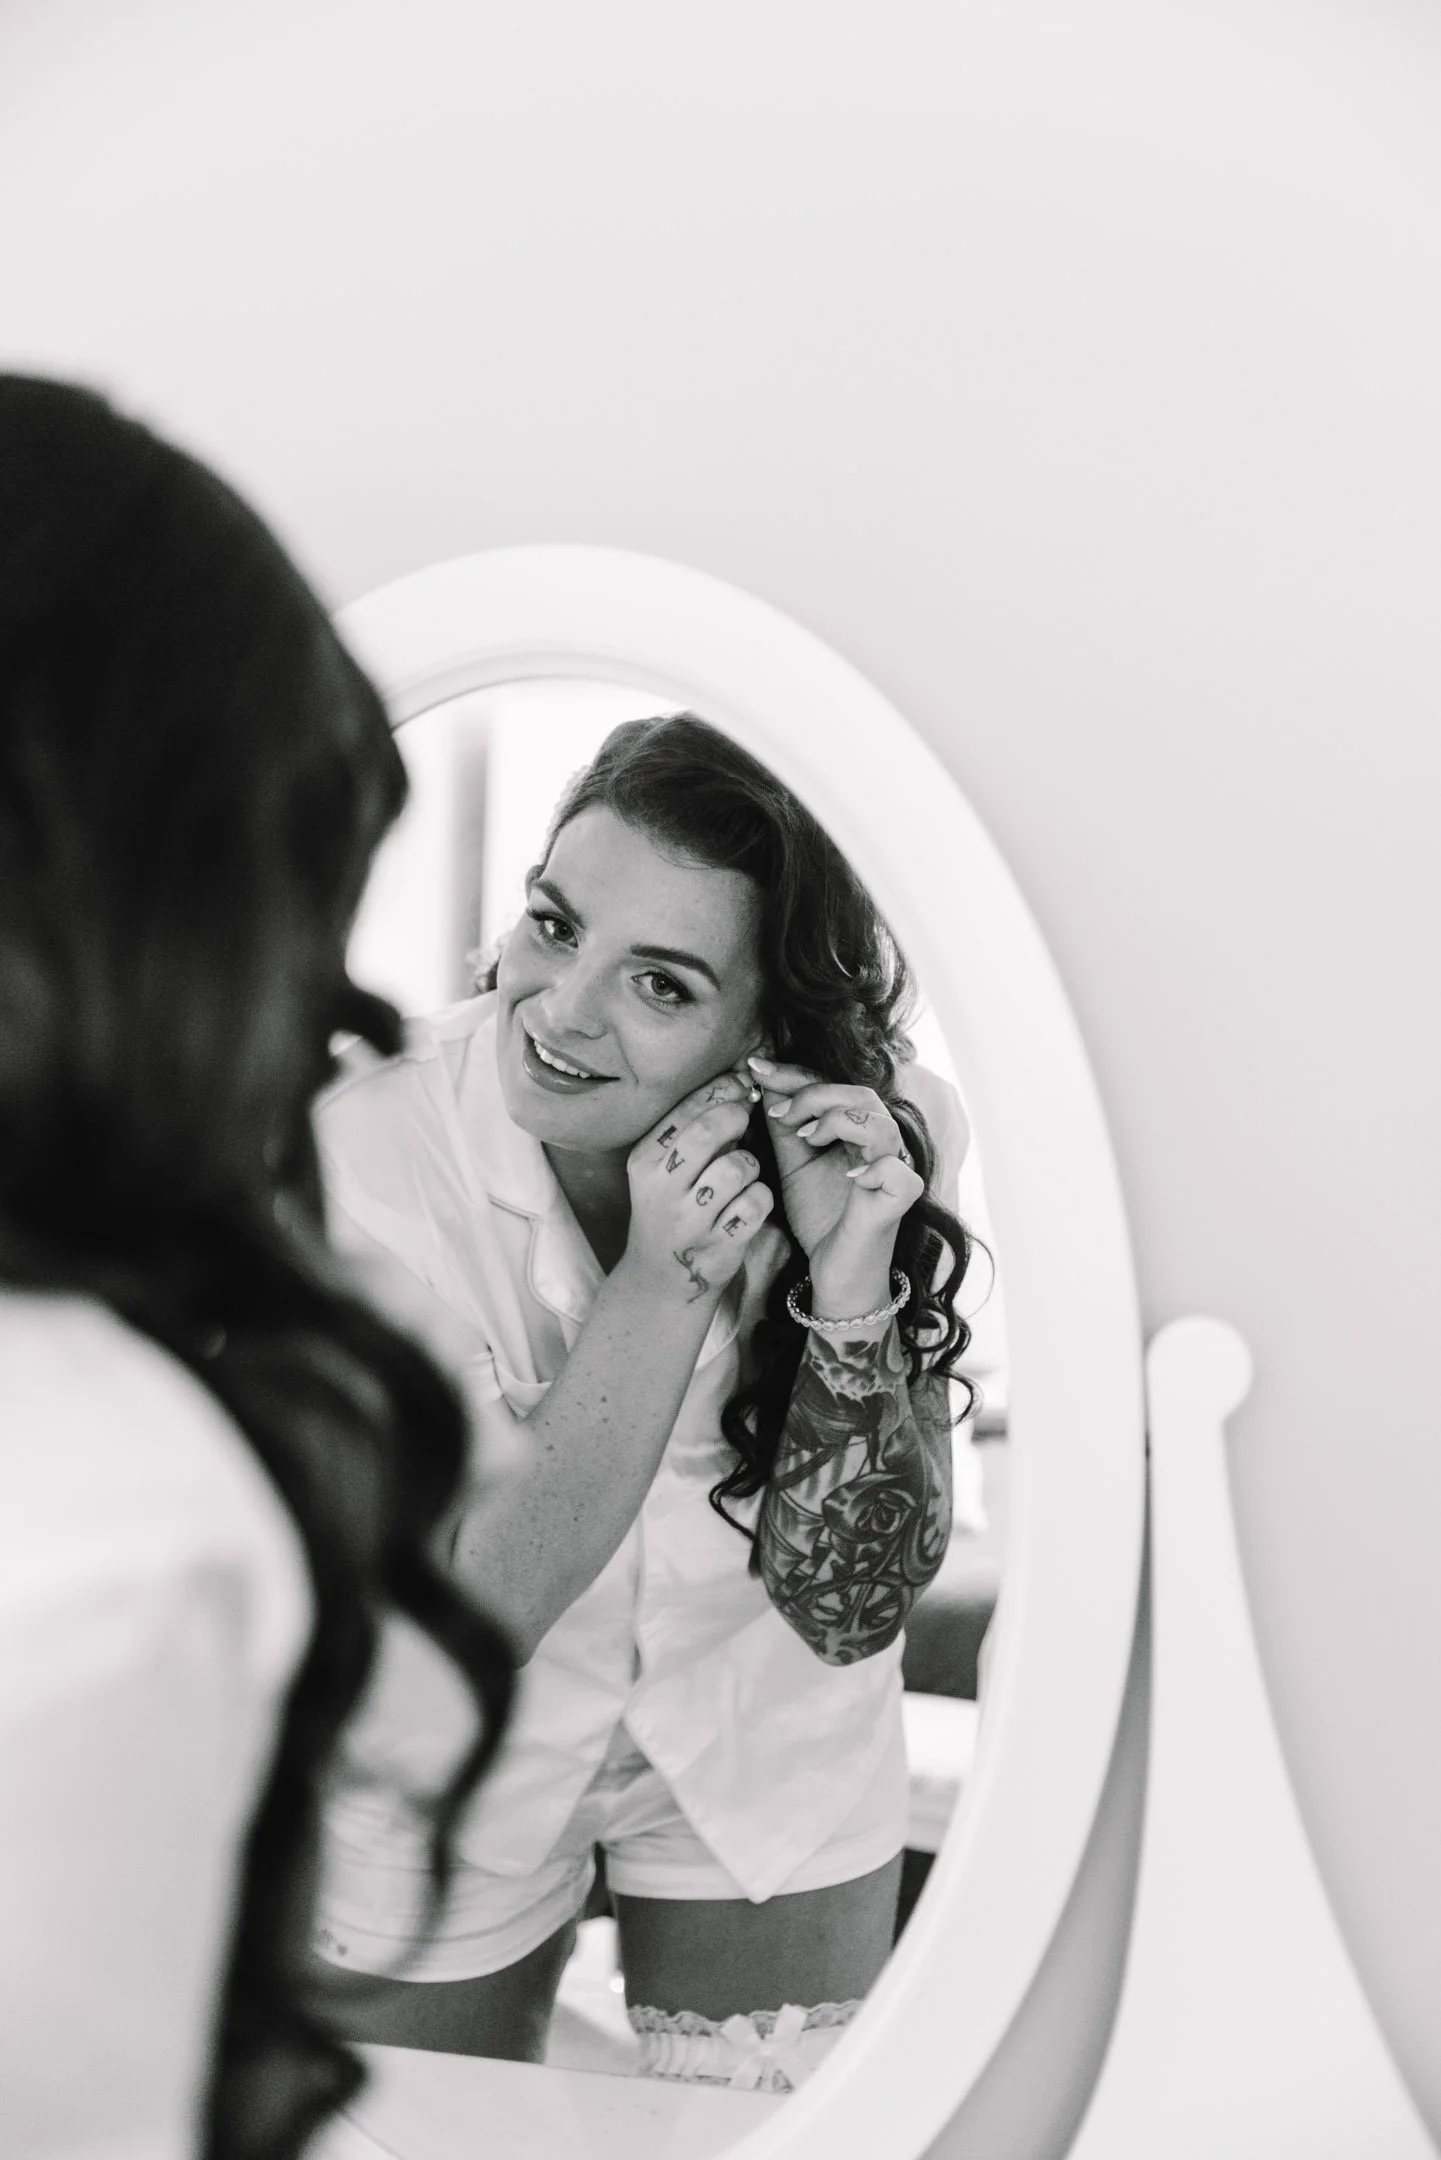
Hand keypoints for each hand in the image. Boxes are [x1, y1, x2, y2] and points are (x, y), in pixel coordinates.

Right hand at [621, 1068, 774, 1307]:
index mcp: (644, 1162)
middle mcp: (661, 1190)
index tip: (741, 1084)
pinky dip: (761, 1197)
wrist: (660, 1281)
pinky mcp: (718, 1246)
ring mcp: (689, 1221)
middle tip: (744, 1119)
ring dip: (750, 1164)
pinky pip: (756, 1203)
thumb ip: (695, 1131)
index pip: (686, 1109)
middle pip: (709, 1131)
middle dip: (736, 1116)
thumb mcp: (664, 1171)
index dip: (722, 1089)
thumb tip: (741, 1082)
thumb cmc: (671, 1210)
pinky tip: (749, 1203)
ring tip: (743, 1174)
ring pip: (738, 1167)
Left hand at [748, 1055, 923, 1315]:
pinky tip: (847, 1175)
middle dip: (813, 1095)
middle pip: (860, 1096)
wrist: (835, 1272)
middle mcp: (881, 1145)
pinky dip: (874, 1168)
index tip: (754, 1066)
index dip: (795, 1074)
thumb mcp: (793, 1164)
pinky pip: (898, 1174)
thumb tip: (763, 1080)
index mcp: (857, 1131)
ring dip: (838, 1121)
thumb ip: (784, 1126)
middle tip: (778, 1113)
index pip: (832, 1088)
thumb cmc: (820, 1216)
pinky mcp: (900, 1202)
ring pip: (881, 1124)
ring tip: (807, 1138)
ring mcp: (895, 1171)